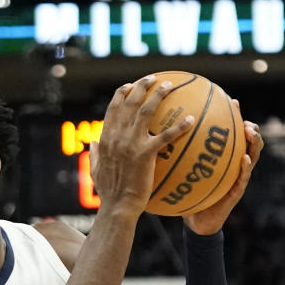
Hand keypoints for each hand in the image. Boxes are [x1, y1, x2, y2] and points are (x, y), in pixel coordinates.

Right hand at [90, 76, 195, 216]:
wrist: (118, 206)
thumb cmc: (109, 192)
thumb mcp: (96, 170)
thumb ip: (95, 154)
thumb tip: (93, 144)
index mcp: (106, 139)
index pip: (113, 110)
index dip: (121, 94)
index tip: (129, 85)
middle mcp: (118, 137)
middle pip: (129, 103)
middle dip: (141, 86)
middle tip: (152, 78)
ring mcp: (131, 144)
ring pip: (146, 112)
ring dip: (158, 95)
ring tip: (170, 86)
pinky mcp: (145, 154)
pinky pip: (166, 136)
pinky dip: (179, 127)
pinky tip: (191, 121)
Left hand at [183, 105, 262, 234]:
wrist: (196, 220)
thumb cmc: (189, 193)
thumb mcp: (182, 172)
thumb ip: (177, 155)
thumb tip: (156, 133)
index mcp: (221, 158)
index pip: (229, 134)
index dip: (232, 117)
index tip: (230, 100)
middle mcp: (231, 165)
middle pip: (245, 141)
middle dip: (248, 125)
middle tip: (241, 112)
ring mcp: (237, 177)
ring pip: (252, 155)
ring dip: (253, 142)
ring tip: (250, 130)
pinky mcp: (235, 192)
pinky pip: (242, 178)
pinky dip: (245, 167)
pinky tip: (245, 159)